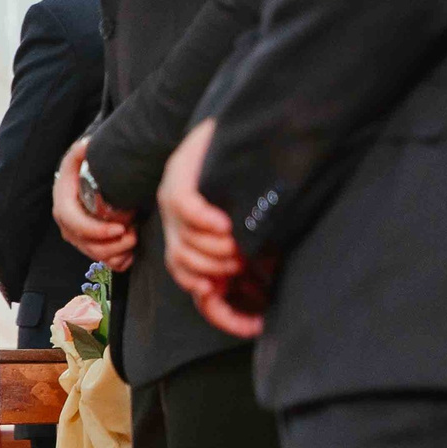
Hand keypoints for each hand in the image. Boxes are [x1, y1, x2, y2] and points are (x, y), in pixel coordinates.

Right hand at [53, 138, 138, 270]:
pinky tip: (132, 251)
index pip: (77, 227)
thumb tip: (87, 146)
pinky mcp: (92, 248)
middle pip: (89, 247)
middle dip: (114, 245)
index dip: (98, 231)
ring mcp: (80, 241)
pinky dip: (120, 261)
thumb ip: (79, 152)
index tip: (121, 228)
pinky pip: (106, 264)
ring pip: (98, 257)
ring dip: (119, 252)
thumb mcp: (76, 158)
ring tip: (135, 237)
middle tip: (134, 233)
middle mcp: (68, 228)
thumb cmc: (80, 171)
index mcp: (63, 209)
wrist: (81, 185)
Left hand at [157, 120, 263, 338]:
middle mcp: (179, 228)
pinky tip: (224, 222)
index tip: (255, 327)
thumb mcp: (262, 229)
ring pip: (182, 250)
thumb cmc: (264, 178)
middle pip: (188, 275)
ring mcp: (173, 204)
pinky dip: (203, 222)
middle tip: (248, 262)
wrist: (252, 120)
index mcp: (199, 243)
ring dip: (214, 252)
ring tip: (240, 241)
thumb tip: (273, 297)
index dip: (225, 315)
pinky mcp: (177, 176)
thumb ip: (261, 259)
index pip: (202, 292)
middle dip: (219, 274)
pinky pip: (182, 209)